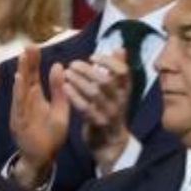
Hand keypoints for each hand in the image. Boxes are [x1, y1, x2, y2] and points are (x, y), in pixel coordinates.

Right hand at [10, 46, 71, 188]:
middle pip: (26, 79)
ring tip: (23, 60)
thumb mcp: (60, 109)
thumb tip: (58, 66)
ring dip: (22, 75)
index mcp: (35, 98)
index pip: (34, 76)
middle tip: (28, 46)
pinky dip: (18, 94)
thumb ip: (59, 90)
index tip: (35, 46)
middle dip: (27, 63)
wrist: (42, 158)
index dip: (34, 61)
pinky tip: (19, 81)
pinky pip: (19, 106)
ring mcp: (21, 112)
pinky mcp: (20, 123)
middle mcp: (26, 103)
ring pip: (21, 91)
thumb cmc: (50, 134)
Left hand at [67, 52, 132, 171]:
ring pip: (94, 93)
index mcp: (125, 89)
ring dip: (78, 81)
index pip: (123, 71)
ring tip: (66, 74)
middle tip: (73, 64)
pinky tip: (64, 88)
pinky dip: (74, 96)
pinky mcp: (98, 123)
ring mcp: (110, 113)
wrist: (110, 141)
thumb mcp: (118, 90)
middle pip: (106, 81)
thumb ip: (117, 70)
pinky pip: (85, 108)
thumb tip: (119, 48)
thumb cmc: (110, 109)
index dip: (108, 61)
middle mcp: (120, 100)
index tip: (92, 56)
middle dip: (87, 70)